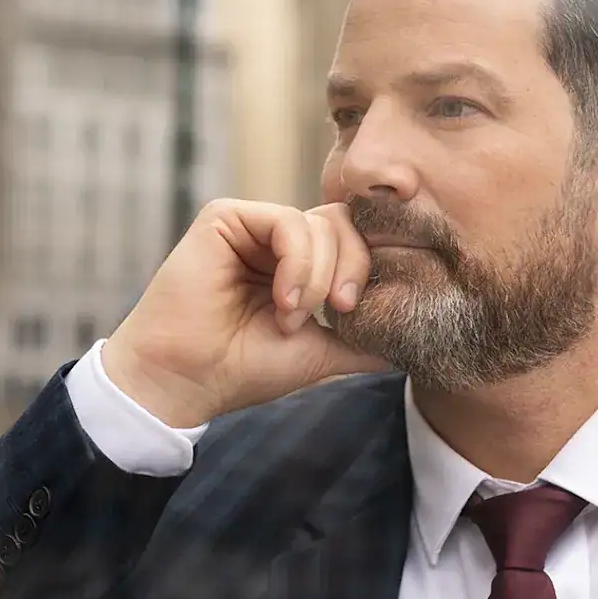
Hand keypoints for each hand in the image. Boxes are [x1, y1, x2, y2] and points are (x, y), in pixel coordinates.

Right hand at [101, 199, 388, 426]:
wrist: (186, 380)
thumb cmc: (242, 369)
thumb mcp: (320, 354)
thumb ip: (364, 342)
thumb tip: (411, 342)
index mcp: (296, 264)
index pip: (352, 241)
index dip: (366, 270)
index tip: (354, 314)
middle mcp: (274, 240)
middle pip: (344, 224)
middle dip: (352, 269)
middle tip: (336, 312)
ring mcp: (250, 227)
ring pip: (321, 223)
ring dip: (318, 278)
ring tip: (290, 319)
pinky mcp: (225, 218)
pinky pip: (287, 222)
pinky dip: (297, 263)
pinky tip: (282, 301)